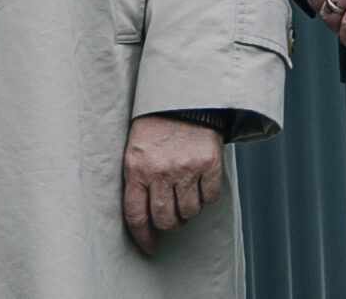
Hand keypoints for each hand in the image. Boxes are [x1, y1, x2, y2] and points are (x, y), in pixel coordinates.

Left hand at [120, 115, 225, 255]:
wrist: (183, 97)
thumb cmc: (155, 126)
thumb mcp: (135, 149)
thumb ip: (137, 179)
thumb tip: (143, 218)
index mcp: (136, 167)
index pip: (136, 215)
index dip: (143, 237)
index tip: (149, 247)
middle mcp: (160, 170)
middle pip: (165, 220)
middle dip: (170, 224)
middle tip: (172, 215)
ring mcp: (186, 168)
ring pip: (190, 212)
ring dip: (189, 208)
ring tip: (186, 191)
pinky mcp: (209, 164)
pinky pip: (211, 198)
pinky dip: (208, 195)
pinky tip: (201, 180)